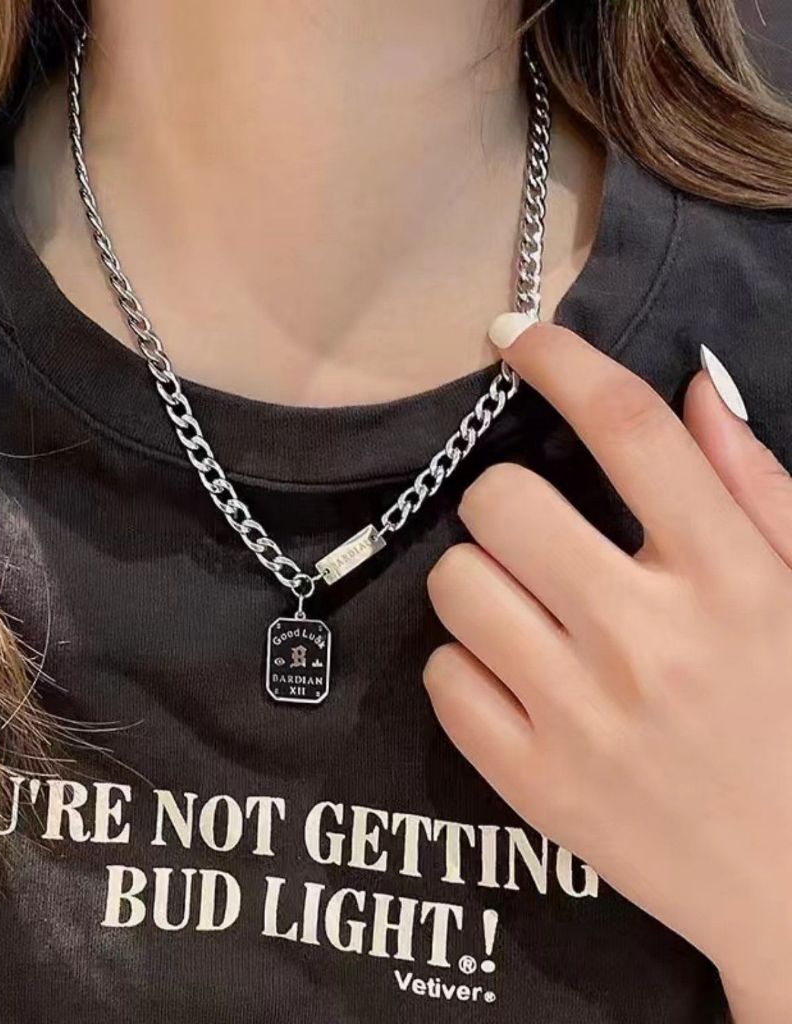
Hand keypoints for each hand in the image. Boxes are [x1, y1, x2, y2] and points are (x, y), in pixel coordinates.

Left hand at [424, 320, 791, 1022]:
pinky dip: (468, 668)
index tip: (515, 335)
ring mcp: (583, 718)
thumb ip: (755, 487)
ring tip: (527, 614)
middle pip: (501, 502)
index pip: (628, 432)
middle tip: (535, 535)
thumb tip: (688, 387)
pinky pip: (443, 678)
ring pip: (455, 585)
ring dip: (480, 584)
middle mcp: (649, 639)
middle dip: (505, 502)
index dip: (562, 362)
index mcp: (731, 579)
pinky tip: (517, 683)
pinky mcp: (534, 785)